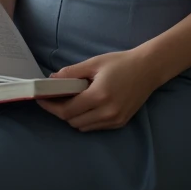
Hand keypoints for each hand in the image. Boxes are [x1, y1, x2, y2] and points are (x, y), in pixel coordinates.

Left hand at [37, 49, 157, 131]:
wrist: (148, 69)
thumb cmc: (121, 62)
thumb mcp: (94, 63)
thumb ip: (71, 73)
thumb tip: (51, 80)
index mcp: (99, 96)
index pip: (67, 110)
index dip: (51, 106)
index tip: (41, 99)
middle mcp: (107, 112)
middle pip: (73, 121)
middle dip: (60, 111)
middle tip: (54, 98)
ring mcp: (115, 120)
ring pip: (83, 127)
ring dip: (73, 117)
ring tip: (69, 101)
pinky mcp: (120, 123)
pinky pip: (95, 126)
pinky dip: (86, 119)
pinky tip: (85, 106)